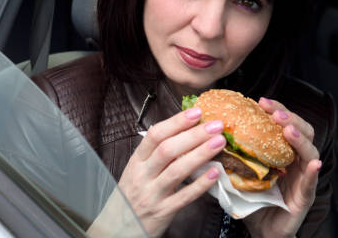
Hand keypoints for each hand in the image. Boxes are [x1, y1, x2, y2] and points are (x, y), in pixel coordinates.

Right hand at [88, 107, 224, 237]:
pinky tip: (215, 173)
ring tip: (219, 142)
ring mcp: (152, 194)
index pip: (155, 136)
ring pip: (176, 171)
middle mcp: (142, 176)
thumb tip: (184, 130)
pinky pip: (184, 197)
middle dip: (193, 135)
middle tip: (215, 125)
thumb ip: (156, 153)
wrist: (118, 228)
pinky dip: (200, 184)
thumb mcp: (138, 171)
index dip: (176, 122)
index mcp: (137, 161)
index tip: (196, 112)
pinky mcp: (162, 212)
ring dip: (200, 154)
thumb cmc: (133, 195)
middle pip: (167, 150)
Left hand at [243, 97, 321, 237]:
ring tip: (288, 130)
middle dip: (290, 118)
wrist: (262, 231)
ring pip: (309, 152)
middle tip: (275, 112)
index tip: (261, 101)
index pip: (283, 124)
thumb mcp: (239, 174)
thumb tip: (208, 138)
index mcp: (281, 152)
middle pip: (301, 131)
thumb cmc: (252, 201)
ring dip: (300, 139)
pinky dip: (312, 172)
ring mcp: (303, 177)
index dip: (275, 110)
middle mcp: (295, 161)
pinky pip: (311, 182)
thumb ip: (230, 157)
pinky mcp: (305, 196)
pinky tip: (313, 164)